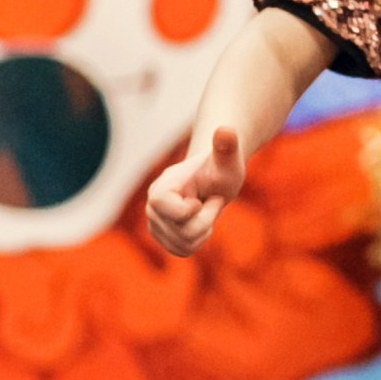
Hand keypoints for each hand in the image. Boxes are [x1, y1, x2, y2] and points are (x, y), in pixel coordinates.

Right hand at [147, 124, 246, 256]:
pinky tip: (202, 224)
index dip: (186, 209)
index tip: (200, 199)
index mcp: (162, 186)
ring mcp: (156, 223)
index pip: (162, 206)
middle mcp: (152, 206)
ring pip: (182, 244)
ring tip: (206, 211)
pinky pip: (183, 251)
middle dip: (205, 220)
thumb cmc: (221, 168)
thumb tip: (227, 128)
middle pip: (180, 231)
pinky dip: (198, 241)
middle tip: (212, 201)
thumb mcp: (228, 160)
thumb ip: (226, 146)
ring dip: (204, 231)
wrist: (216, 181)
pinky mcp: (163, 237)